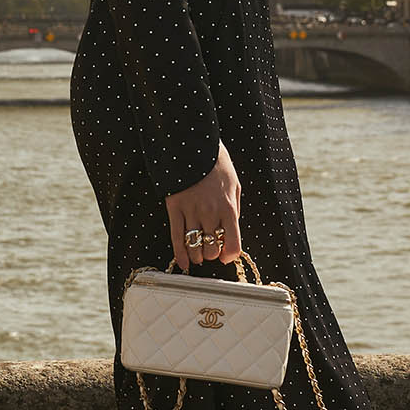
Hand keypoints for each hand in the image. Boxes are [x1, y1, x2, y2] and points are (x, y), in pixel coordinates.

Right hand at [166, 142, 241, 270]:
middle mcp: (210, 213)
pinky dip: (179, 254)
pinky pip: (176, 237)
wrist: (194, 145)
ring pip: (194, 247)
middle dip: (212, 254)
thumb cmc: (217, 165)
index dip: (229, 256)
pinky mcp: (175, 208)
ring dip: (197, 256)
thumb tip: (231, 230)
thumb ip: (234, 209)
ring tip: (198, 255)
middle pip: (212, 249)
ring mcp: (191, 212)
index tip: (226, 256)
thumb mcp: (235, 185)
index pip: (233, 244)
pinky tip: (182, 264)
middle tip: (209, 250)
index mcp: (228, 208)